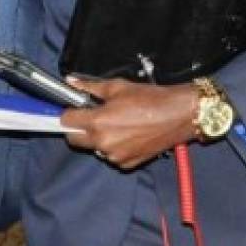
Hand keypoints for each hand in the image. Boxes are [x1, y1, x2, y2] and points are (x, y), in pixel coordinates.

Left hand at [61, 78, 199, 169]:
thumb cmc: (150, 98)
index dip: (69, 113)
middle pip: (75, 139)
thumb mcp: (118, 87)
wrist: (178, 115)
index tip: (75, 108)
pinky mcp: (127, 164)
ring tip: (118, 124)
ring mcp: (114, 156)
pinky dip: (115, 147)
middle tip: (93, 115)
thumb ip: (90, 87)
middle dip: (79, 128)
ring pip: (94, 148)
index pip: (67, 122)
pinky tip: (129, 134)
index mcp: (98, 122)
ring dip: (99, 138)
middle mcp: (103, 143)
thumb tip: (71, 82)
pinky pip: (111, 156)